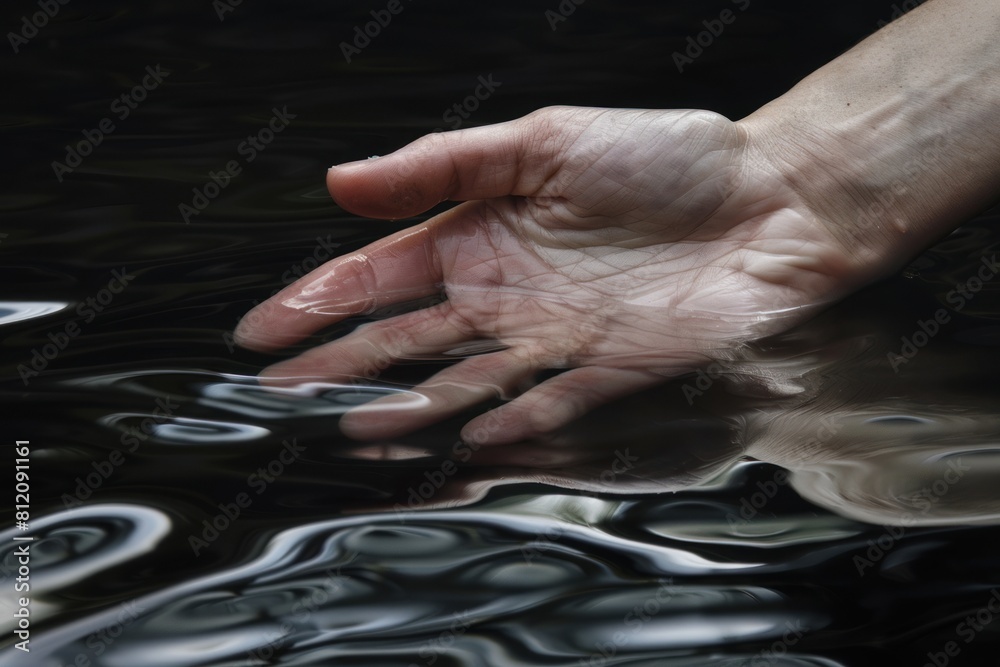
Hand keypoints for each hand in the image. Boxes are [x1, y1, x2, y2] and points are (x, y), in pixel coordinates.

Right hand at [234, 106, 855, 443]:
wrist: (768, 197)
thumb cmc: (663, 157)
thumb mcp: (540, 140)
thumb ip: (444, 165)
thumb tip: (341, 182)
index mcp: (481, 231)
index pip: (380, 273)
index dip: (317, 300)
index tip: (260, 330)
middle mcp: (506, 292)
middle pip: (406, 336)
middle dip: (341, 364)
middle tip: (276, 393)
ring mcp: (553, 337)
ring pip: (463, 381)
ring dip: (408, 406)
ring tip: (353, 429)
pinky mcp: (608, 369)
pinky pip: (547, 405)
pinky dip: (508, 424)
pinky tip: (466, 443)